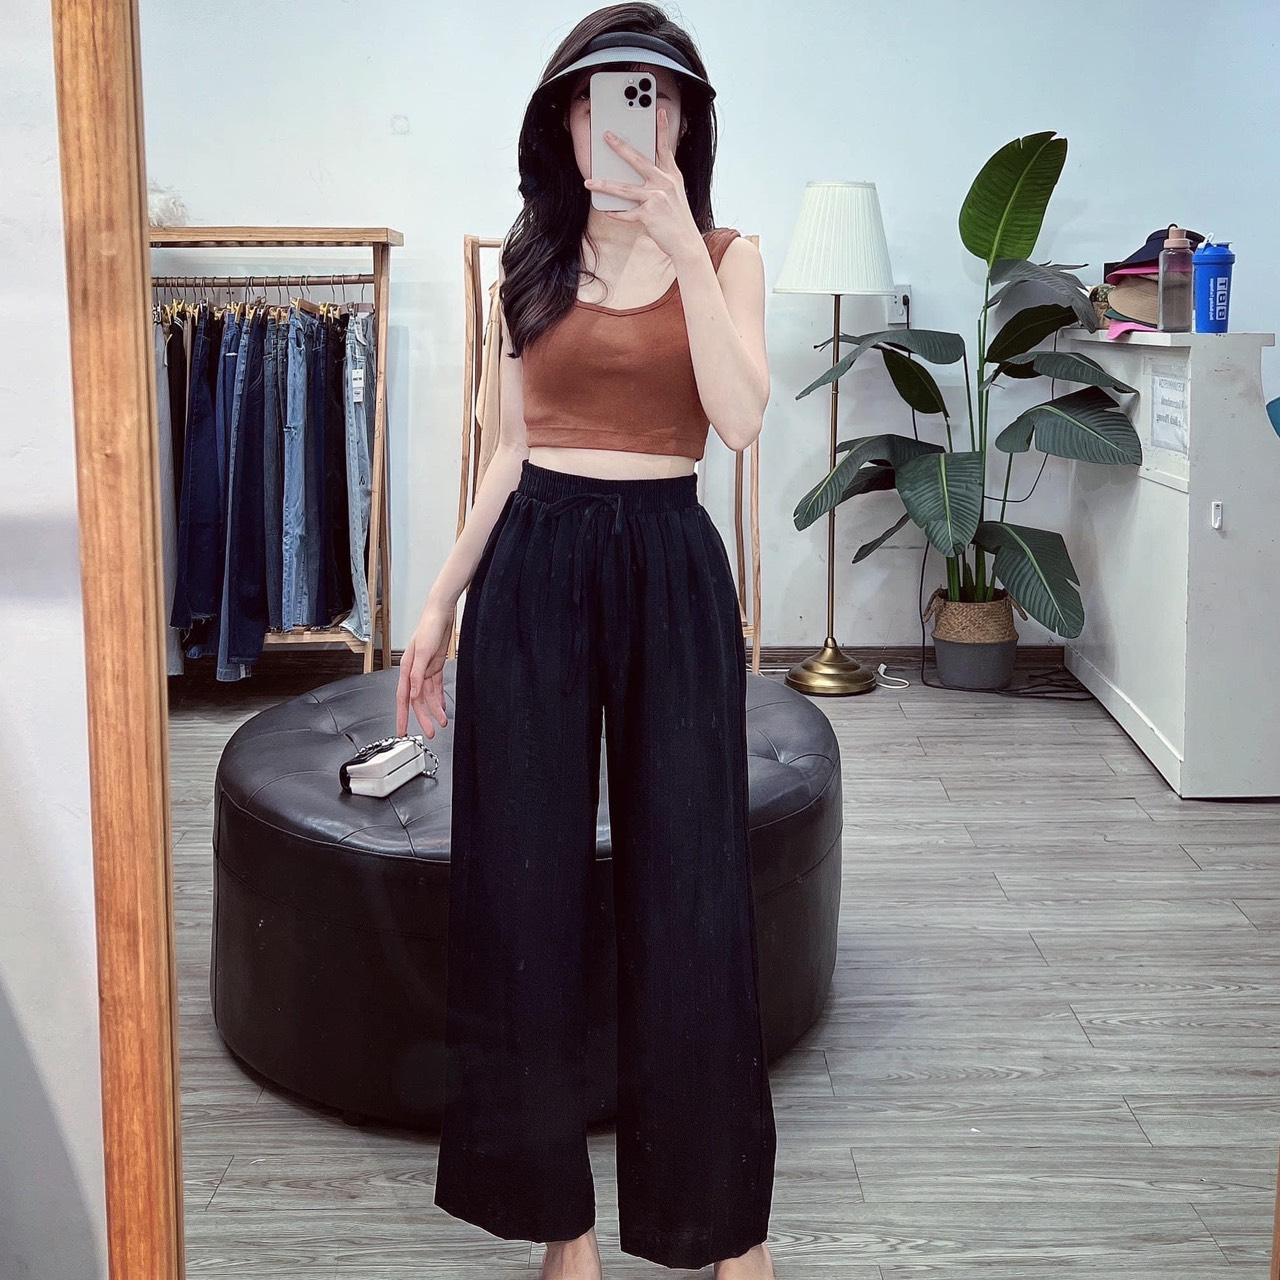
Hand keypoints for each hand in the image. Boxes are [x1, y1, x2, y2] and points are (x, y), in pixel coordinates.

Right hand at [395, 601, 453, 738]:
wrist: (442, 614)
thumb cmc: (429, 627)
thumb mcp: (424, 652)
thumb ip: (417, 674)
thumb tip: (413, 693)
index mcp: (407, 669)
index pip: (404, 698)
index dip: (402, 715)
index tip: (402, 731)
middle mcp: (414, 672)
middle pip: (417, 701)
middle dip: (422, 718)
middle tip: (429, 732)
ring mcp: (425, 670)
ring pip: (427, 696)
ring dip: (434, 710)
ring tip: (441, 723)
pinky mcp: (435, 666)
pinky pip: (435, 688)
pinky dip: (438, 698)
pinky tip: (441, 708)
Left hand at [584, 106, 701, 262]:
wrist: (686, 242)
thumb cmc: (678, 219)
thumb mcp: (674, 195)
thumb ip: (660, 182)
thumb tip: (636, 178)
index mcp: (672, 176)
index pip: (664, 147)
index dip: (662, 128)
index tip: (658, 110)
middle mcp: (664, 183)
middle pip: (638, 160)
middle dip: (620, 146)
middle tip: (606, 136)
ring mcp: (656, 198)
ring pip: (624, 189)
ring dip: (604, 185)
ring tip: (589, 182)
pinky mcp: (649, 215)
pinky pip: (626, 213)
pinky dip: (615, 214)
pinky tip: (605, 211)